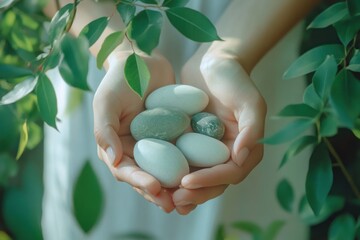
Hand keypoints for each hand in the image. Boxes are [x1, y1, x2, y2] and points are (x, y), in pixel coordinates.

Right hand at [93, 50, 176, 212]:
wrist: (142, 61)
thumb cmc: (119, 80)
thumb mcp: (107, 102)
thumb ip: (104, 131)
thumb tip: (113, 160)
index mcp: (117, 146)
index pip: (126, 171)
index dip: (139, 182)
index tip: (155, 188)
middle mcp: (137, 149)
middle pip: (146, 177)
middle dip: (159, 193)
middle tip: (174, 204)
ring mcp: (156, 144)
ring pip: (165, 171)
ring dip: (175, 186)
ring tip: (189, 197)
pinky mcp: (173, 136)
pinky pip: (182, 153)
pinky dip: (190, 165)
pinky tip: (203, 173)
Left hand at [173, 39, 266, 214]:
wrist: (213, 63)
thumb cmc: (234, 79)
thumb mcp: (249, 101)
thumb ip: (251, 129)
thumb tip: (241, 158)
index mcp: (246, 148)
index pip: (230, 173)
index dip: (210, 181)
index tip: (187, 182)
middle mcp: (229, 154)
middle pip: (214, 182)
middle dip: (195, 194)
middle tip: (173, 200)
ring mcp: (210, 151)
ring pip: (198, 177)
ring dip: (182, 191)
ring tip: (163, 197)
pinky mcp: (194, 144)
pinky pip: (184, 163)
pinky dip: (172, 174)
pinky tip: (156, 179)